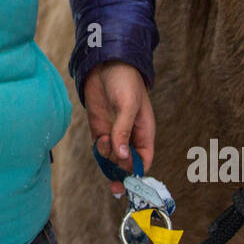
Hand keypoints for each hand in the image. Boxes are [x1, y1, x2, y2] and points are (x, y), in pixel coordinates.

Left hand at [84, 61, 154, 195]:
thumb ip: (124, 131)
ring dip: (107, 158)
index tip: (128, 179)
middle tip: (113, 174)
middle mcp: (130, 137)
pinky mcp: (100, 129)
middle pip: (126, 164)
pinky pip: (100, 149)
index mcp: (144, 133)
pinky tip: (100, 140)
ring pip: (111, 159)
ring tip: (105, 141)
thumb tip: (121, 156)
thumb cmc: (125, 82)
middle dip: (120, 170)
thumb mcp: (128, 106)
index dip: (137, 172)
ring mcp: (114, 134)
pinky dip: (99, 150)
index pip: (144, 161)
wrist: (106, 64)